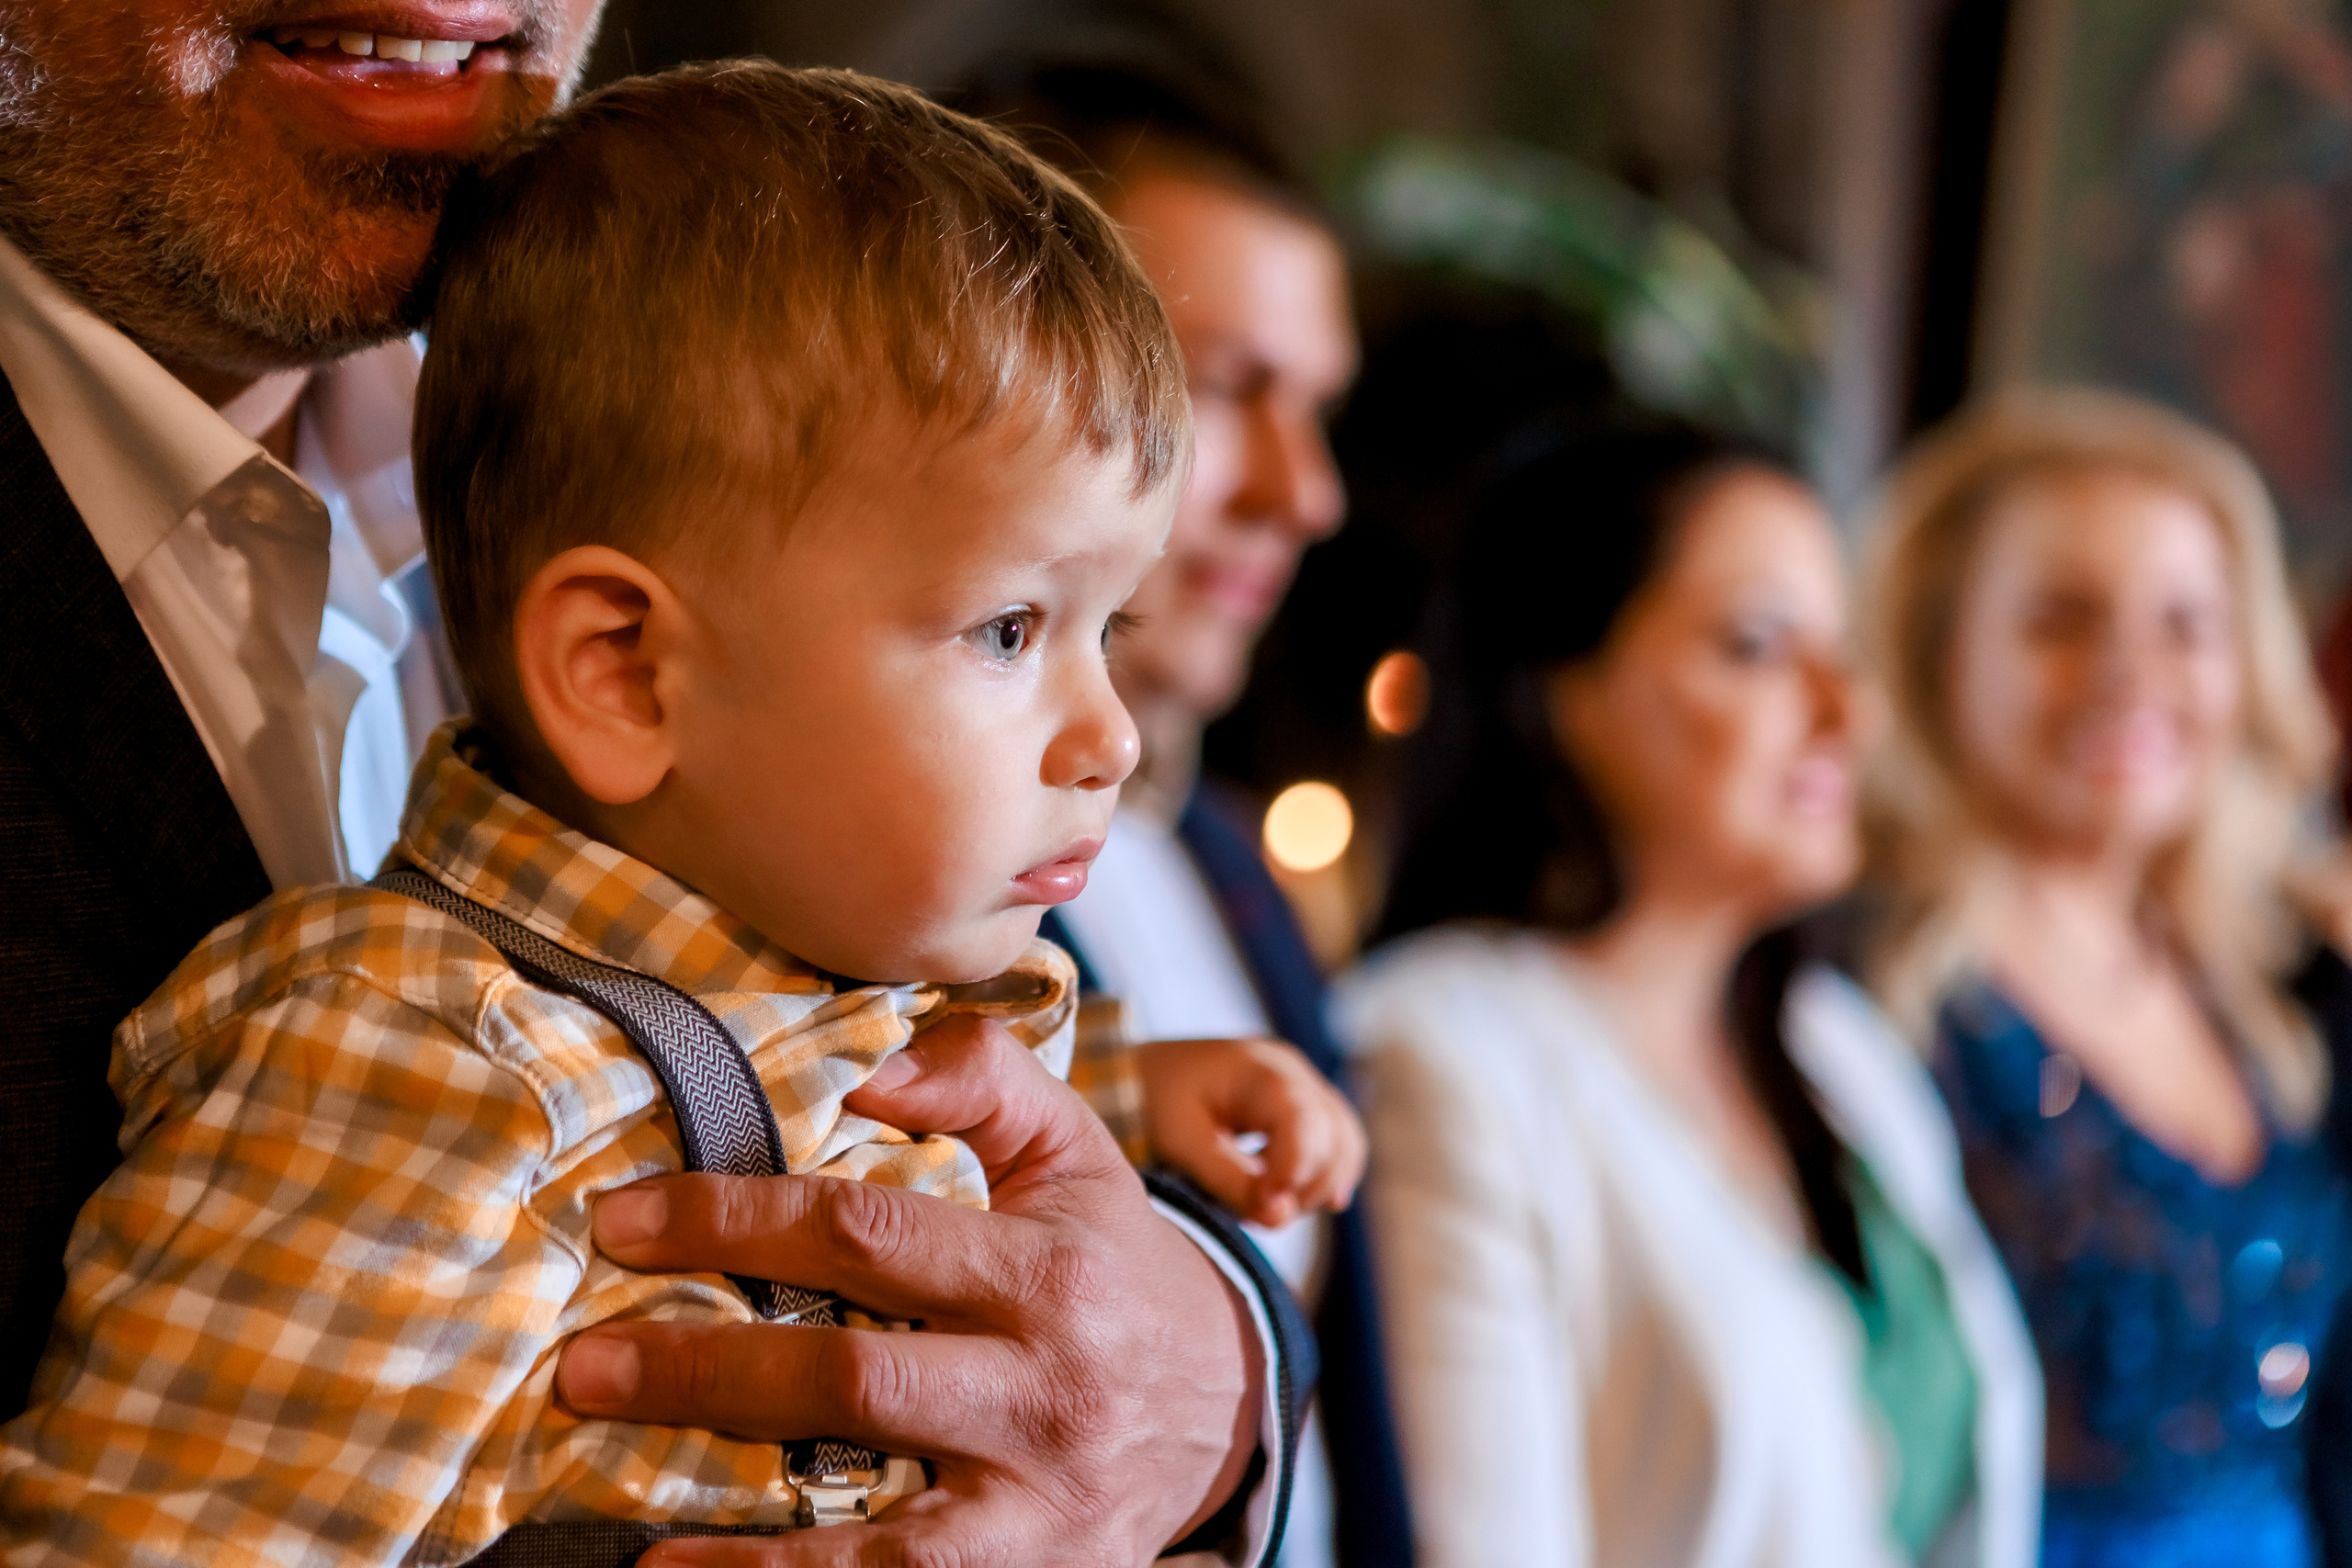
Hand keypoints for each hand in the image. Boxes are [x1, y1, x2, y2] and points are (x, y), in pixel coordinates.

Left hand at [553, 1014, 1265, 1566]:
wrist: (1230, 1402)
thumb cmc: (1116, 1263)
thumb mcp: (1075, 1152)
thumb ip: (982, 1082)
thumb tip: (865, 1070)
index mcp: (1047, 1270)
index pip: (867, 1235)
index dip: (735, 1221)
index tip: (623, 1220)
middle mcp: (1043, 1387)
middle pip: (851, 1380)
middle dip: (703, 1368)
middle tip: (582, 1366)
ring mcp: (1037, 1497)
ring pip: (875, 1523)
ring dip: (736, 1525)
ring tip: (619, 1501)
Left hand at [1137, 1037, 1366, 1229]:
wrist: (1130, 1075)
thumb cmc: (1150, 1102)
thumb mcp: (1180, 1144)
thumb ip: (1231, 1181)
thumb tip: (1280, 1217)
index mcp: (1262, 1070)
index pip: (1306, 1126)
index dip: (1294, 1177)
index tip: (1267, 1213)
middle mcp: (1293, 1073)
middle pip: (1335, 1138)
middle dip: (1305, 1186)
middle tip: (1260, 1212)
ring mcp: (1301, 1088)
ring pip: (1343, 1143)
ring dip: (1315, 1186)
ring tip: (1269, 1204)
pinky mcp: (1299, 1109)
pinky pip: (1334, 1145)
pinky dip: (1318, 1176)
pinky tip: (1286, 1195)